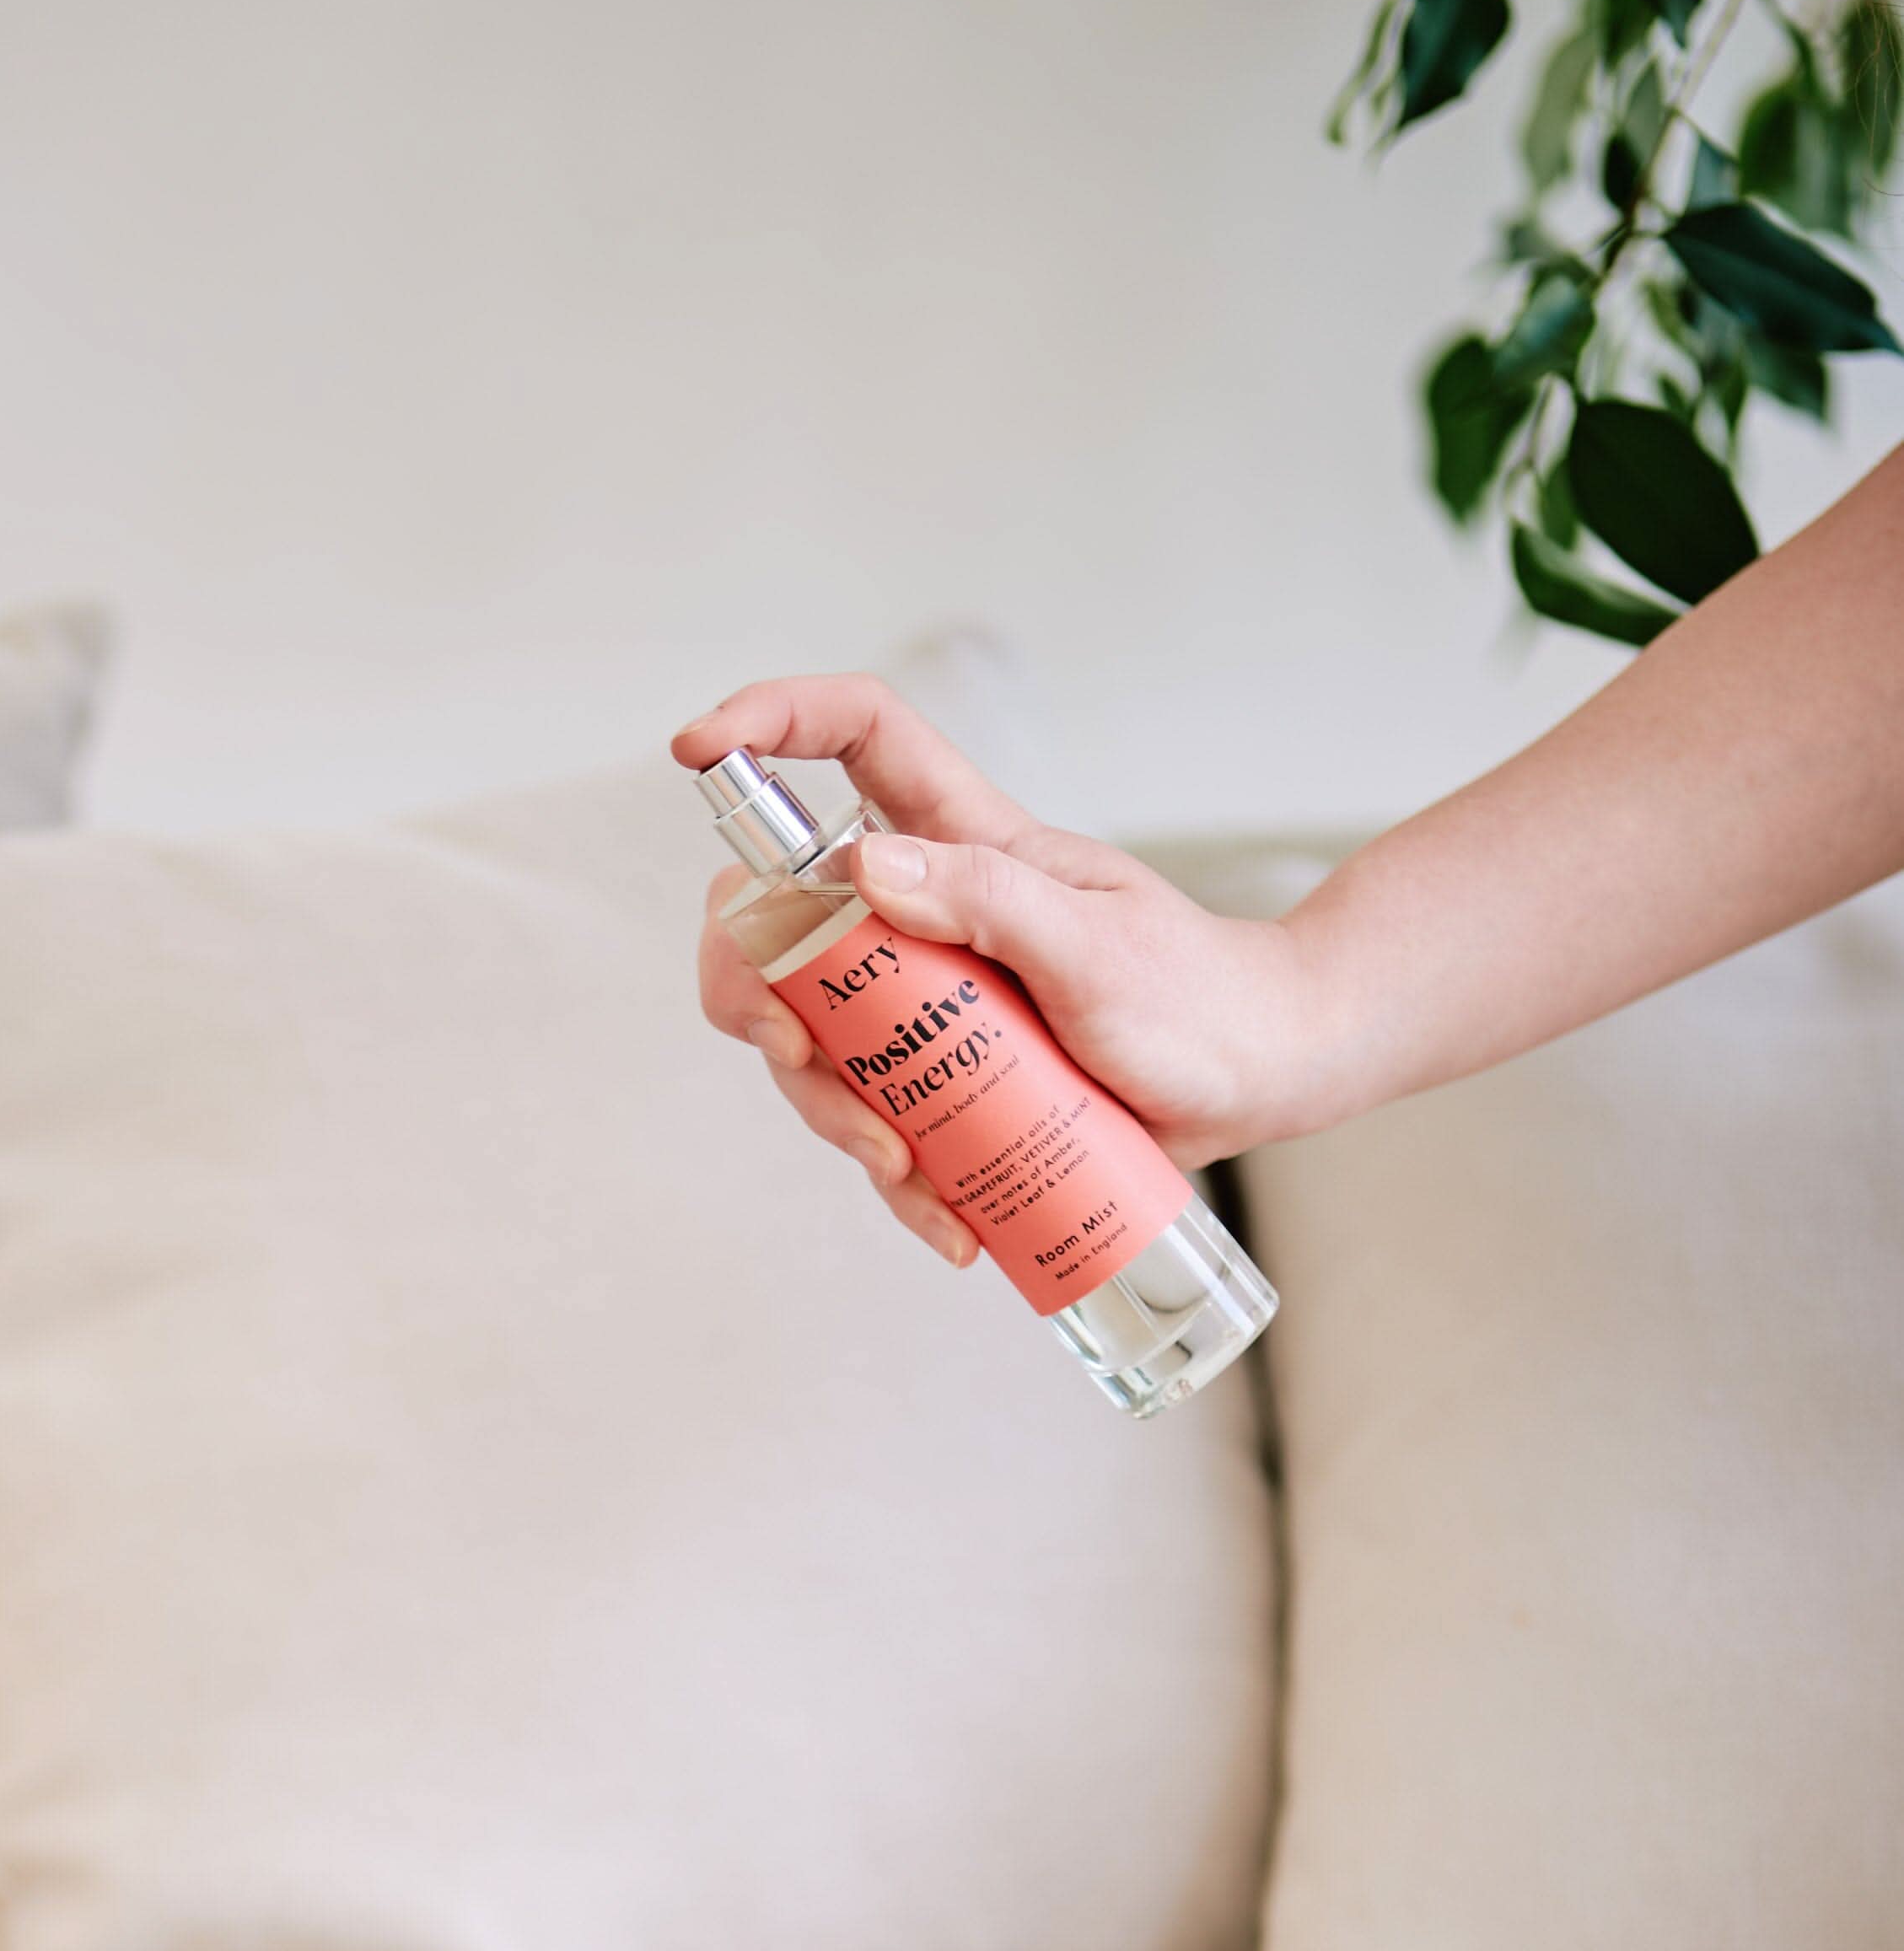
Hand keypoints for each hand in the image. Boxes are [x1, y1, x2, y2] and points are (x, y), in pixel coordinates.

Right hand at [674, 677, 1316, 1267]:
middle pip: (778, 917)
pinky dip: (897, 1187)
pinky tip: (948, 1226)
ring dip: (831, 1115)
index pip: (853, 740)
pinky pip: (875, 1128)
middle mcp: (924, 912)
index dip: (767, 724)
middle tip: (803, 1061)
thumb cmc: (1194, 995)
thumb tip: (865, 869)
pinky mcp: (939, 1083)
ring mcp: (922, 1002)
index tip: (696, 751)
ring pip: (809, 1041)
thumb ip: (991, 896)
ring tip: (907, 1167)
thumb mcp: (1096, 943)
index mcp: (962, 842)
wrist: (1254, 1079)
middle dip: (757, 992)